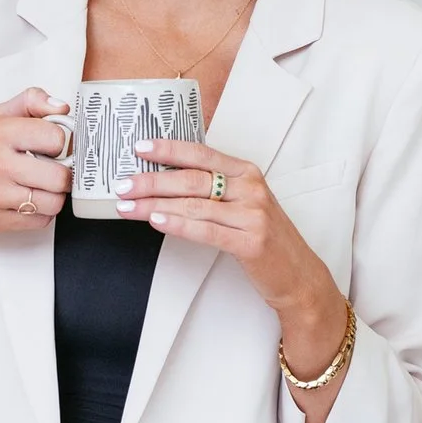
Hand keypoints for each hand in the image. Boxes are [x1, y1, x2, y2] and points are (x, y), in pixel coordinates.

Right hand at [0, 88, 68, 347]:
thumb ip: (27, 104)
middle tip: (53, 170)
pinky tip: (28, 202)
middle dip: (62, 174)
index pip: (55, 137)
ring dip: (54, 196)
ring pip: (54, 201)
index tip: (55, 147)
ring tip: (41, 187)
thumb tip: (61, 105)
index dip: (62, 143)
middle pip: (60, 175)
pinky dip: (41, 213)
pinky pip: (41, 220)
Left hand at [115, 137, 348, 392]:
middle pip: (192, 180)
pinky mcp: (250, 242)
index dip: (169, 149)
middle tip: (123, 185)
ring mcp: (253, 215)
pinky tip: (156, 221)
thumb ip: (216, 189)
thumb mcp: (246, 204)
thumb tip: (167, 181)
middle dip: (151, 182)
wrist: (298, 275)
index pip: (202, 154)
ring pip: (193, 205)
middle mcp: (252, 189)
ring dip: (154, 205)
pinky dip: (177, 225)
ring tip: (127, 207)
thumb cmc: (267, 239)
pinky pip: (206, 230)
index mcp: (249, 173)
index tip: (140, 147)